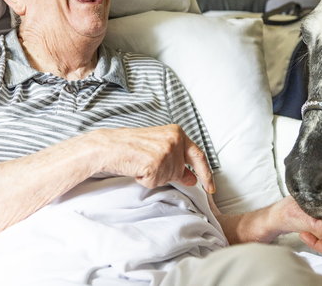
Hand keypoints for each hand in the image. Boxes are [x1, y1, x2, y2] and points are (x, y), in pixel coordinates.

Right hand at [93, 125, 213, 191]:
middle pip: (179, 171)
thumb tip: (194, 178)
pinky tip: (137, 168)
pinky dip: (145, 180)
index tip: (211, 188)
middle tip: (148, 163)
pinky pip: (155, 182)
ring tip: (141, 164)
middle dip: (166, 174)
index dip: (206, 174)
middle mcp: (174, 140)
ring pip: (168, 178)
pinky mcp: (155, 163)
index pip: (199, 156)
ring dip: (154, 176)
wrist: (111, 146)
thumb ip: (180, 162)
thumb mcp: (160, 148)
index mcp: (177, 133)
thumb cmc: (133, 147)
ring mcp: (165, 152)